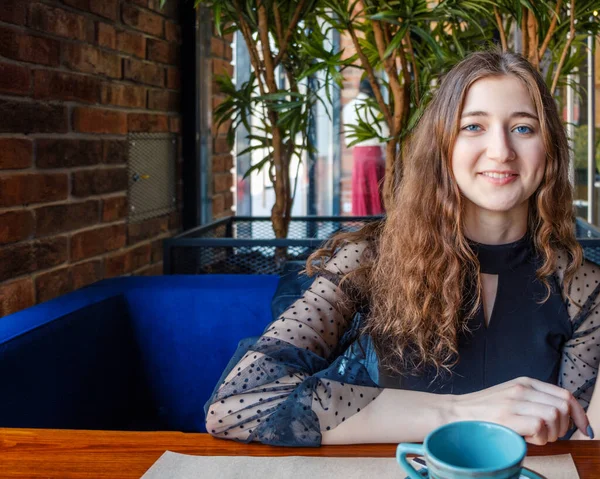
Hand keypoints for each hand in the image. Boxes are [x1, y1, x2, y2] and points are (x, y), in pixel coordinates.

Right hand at [449, 376, 590, 444]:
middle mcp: (522, 388)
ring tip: (534, 437)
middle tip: (549, 436)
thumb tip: (564, 417)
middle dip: (564, 427)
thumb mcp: (512, 398)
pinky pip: (540, 426)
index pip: (565, 395)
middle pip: (562, 406)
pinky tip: (526, 438)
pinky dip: (539, 438)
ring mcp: (514, 401)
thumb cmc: (484, 412)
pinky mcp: (507, 416)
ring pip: (553, 416)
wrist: (455, 414)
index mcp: (525, 383)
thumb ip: (535, 401)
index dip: (579, 414)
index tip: (584, 429)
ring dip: (551, 434)